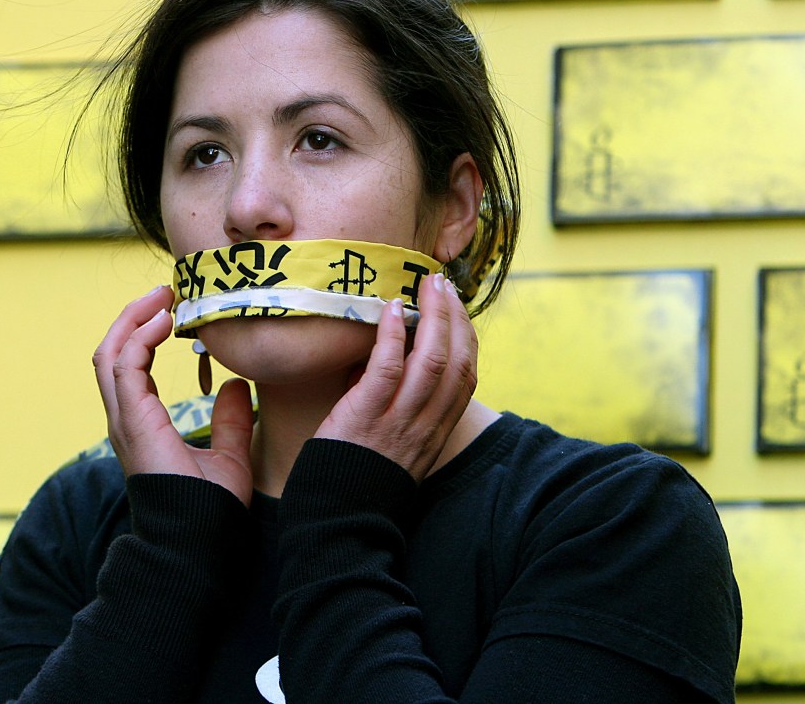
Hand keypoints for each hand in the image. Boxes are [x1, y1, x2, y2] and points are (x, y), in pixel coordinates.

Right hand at [92, 285, 254, 504]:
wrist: (199, 542)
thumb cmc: (210, 508)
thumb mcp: (229, 454)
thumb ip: (231, 420)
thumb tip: (239, 385)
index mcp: (142, 421)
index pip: (130, 365)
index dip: (144, 332)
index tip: (171, 309)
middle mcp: (126, 417)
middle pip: (111, 351)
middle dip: (132, 316)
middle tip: (163, 291)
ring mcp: (125, 420)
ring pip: (109, 354)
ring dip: (131, 319)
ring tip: (160, 297)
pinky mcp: (132, 422)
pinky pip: (124, 367)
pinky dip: (139, 338)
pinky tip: (163, 321)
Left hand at [313, 273, 477, 480]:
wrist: (338, 521)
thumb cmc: (359, 479)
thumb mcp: (398, 448)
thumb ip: (405, 411)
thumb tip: (396, 363)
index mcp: (436, 430)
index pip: (466, 376)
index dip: (465, 336)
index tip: (456, 307)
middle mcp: (425, 425)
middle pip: (456, 362)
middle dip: (454, 316)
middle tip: (442, 283)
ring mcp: (398, 422)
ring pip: (431, 361)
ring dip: (432, 316)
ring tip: (425, 285)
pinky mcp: (366, 418)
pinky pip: (387, 369)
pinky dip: (393, 335)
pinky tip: (391, 309)